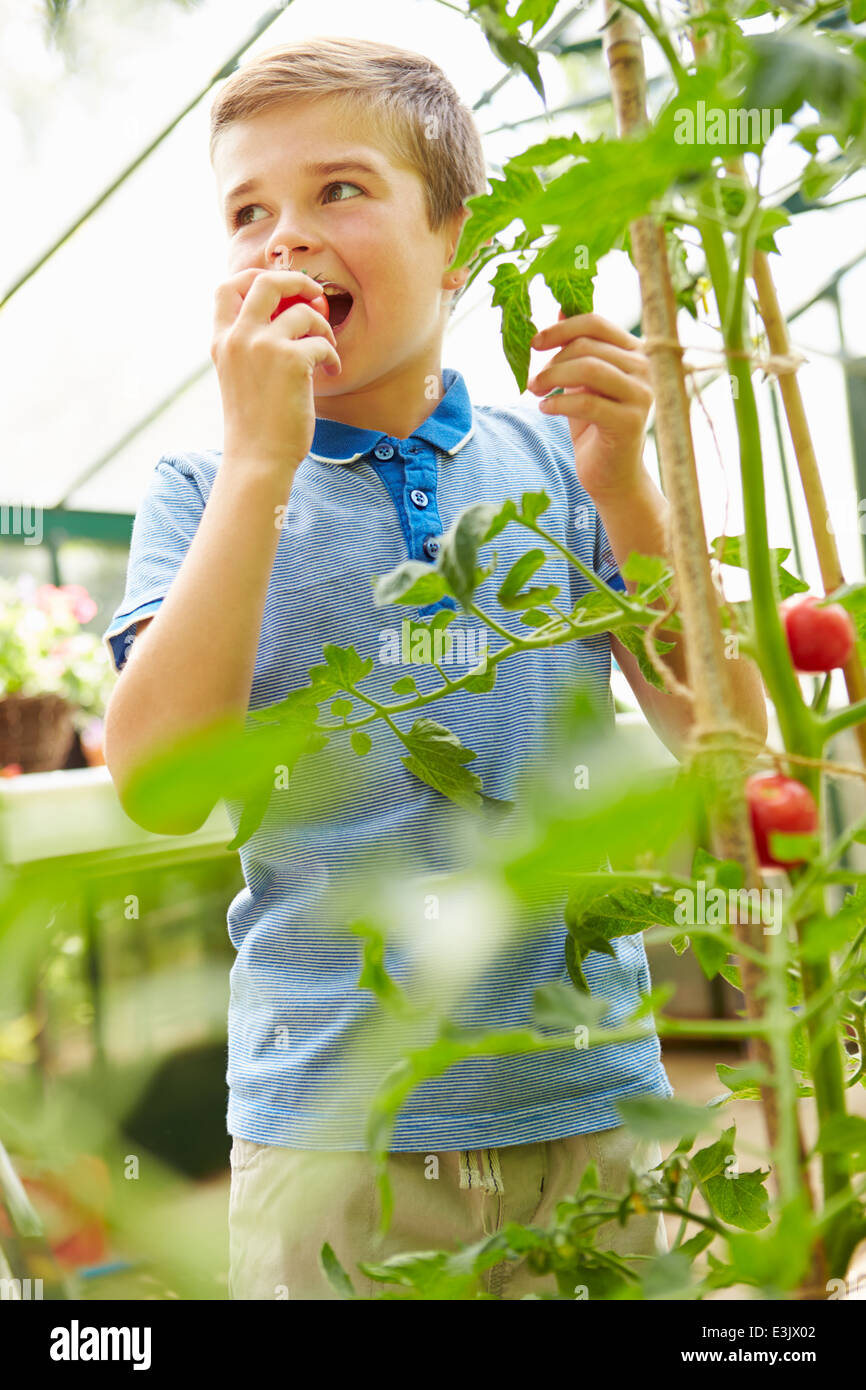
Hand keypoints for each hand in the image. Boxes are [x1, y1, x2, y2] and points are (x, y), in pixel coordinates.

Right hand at [210, 267, 341, 471]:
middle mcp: (238, 337)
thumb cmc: (255, 424)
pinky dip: (332, 355)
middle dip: (297, 281)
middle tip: (315, 298)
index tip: (280, 290)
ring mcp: (263, 346)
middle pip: (266, 280)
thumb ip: (251, 344)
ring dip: (323, 327)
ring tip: (327, 350)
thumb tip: (290, 312)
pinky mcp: (291, 360)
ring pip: (303, 311)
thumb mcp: (240, 376)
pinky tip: (331, 371)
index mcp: (222, 341)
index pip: (226, 287)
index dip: (255, 277)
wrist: (258, 459)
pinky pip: (322, 342)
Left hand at [528, 310, 652, 502]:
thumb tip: (561, 309)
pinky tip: (544, 408)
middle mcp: (646, 368)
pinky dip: (559, 403)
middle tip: (532, 380)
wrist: (612, 475)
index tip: (534, 343)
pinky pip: (587, 403)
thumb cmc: (595, 426)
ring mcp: (642, 394)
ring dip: (553, 377)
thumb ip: (578, 348)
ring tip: (535, 391)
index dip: (561, 328)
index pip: (596, 323)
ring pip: (589, 369)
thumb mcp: (583, 382)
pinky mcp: (630, 422)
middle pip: (588, 345)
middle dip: (553, 360)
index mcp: (635, 352)